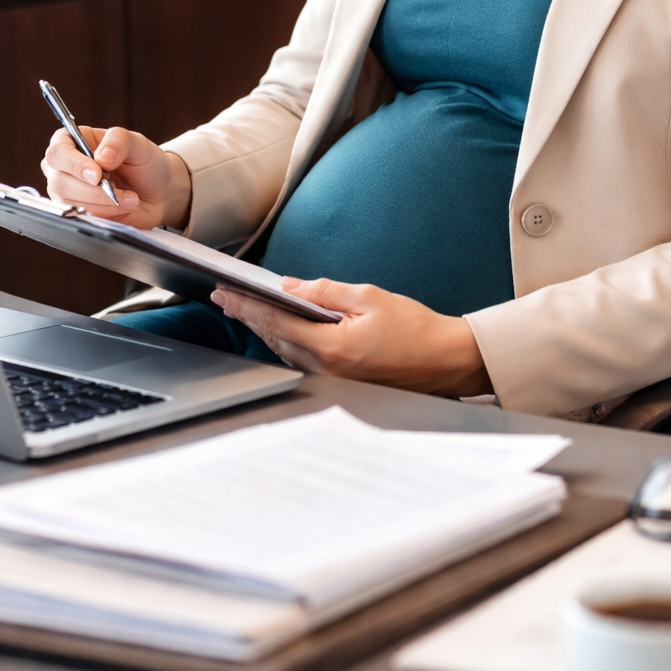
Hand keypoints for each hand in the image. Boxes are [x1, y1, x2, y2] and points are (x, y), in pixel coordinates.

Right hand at [42, 125, 191, 229]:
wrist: (159, 191)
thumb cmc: (144, 163)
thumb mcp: (138, 143)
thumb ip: (119, 141)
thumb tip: (101, 157)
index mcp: (73, 142)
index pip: (57, 152)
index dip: (73, 164)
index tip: (96, 174)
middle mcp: (65, 168)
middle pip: (59, 182)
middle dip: (91, 190)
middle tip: (116, 189)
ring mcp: (68, 193)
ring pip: (70, 203)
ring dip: (103, 203)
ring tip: (129, 197)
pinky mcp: (78, 213)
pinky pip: (82, 219)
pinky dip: (106, 214)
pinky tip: (123, 207)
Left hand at [211, 277, 492, 397]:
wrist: (445, 362)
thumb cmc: (415, 329)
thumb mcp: (369, 297)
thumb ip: (326, 291)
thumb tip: (291, 285)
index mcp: (332, 347)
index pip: (276, 322)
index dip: (246, 306)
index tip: (224, 294)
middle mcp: (326, 369)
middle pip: (275, 339)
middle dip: (248, 316)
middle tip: (225, 298)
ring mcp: (332, 381)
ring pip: (285, 352)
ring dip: (265, 330)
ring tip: (245, 309)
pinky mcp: (339, 385)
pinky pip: (301, 361)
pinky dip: (285, 342)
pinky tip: (279, 328)